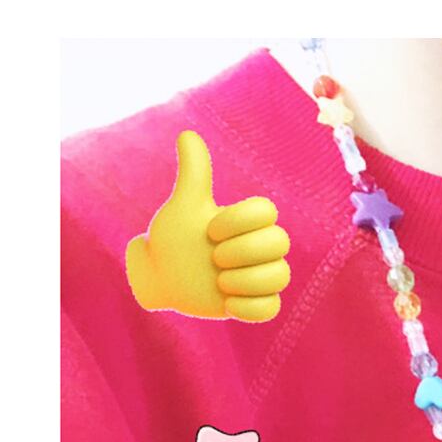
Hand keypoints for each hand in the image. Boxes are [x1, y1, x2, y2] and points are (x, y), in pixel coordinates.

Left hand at [125, 131, 289, 322]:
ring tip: (220, 282)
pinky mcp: (256, 305)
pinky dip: (249, 307)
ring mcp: (260, 277)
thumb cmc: (174, 239)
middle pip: (280, 243)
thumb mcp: (183, 206)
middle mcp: (260, 248)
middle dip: (242, 251)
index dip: (238, 221)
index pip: (267, 212)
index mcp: (248, 222)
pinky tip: (226, 302)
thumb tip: (187, 134)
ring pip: (280, 276)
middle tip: (213, 259)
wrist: (161, 276)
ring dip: (246, 280)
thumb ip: (194, 172)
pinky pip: (271, 308)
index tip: (209, 231)